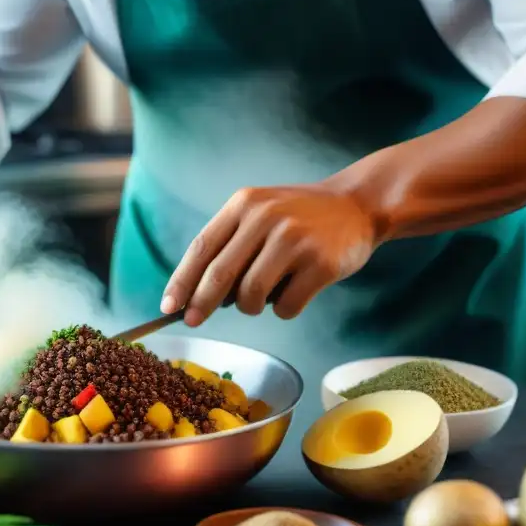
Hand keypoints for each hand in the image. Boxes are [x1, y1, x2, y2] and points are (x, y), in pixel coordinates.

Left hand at [161, 185, 378, 324]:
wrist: (357, 204)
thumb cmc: (300, 217)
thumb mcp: (260, 212)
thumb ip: (230, 244)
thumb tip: (197, 295)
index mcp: (244, 204)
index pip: (201, 248)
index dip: (181, 281)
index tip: (168, 307)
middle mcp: (266, 218)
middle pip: (219, 275)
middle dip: (201, 304)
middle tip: (193, 321)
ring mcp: (295, 240)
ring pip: (251, 296)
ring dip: (251, 307)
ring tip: (264, 296)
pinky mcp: (321, 264)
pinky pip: (286, 306)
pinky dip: (284, 309)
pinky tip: (295, 292)